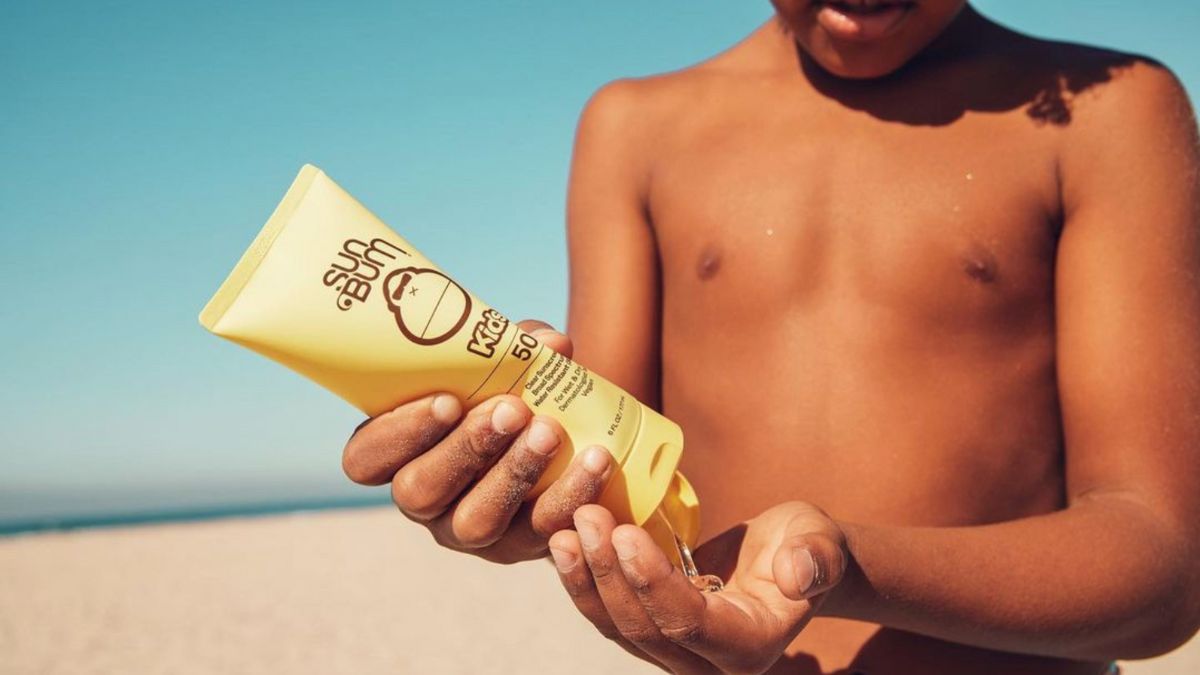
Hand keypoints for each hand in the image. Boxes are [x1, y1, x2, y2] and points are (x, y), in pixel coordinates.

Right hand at [341, 320, 614, 563]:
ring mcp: (468, 532)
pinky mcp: (520, 548)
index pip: (365, 459)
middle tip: (512, 410)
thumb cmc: (510, 389)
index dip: (399, 434)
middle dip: (466, 450)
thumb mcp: (502, 364)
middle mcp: (422, 500)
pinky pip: (541, 531)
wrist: (562, 437)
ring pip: (477, 520)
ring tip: (550, 431)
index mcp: (397, 453)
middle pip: (420, 492)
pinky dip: (572, 494)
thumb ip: (517, 348)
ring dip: (514, 474)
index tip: (446, 400)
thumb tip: (551, 344)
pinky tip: (597, 458)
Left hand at [548, 502, 847, 673]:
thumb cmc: (805, 545)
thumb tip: (800, 573)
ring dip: (586, 578)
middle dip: (609, 572)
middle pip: (644, 628)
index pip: (690, 622)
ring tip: (564, 531)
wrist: (789, 560)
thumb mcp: (819, 540)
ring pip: (617, 627)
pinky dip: (586, 581)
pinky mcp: (655, 635)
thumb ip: (815, 557)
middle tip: (587, 516)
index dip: (652, 580)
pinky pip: (610, 615)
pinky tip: (564, 544)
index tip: (624, 532)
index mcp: (750, 646)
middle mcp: (709, 665)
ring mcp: (677, 655)